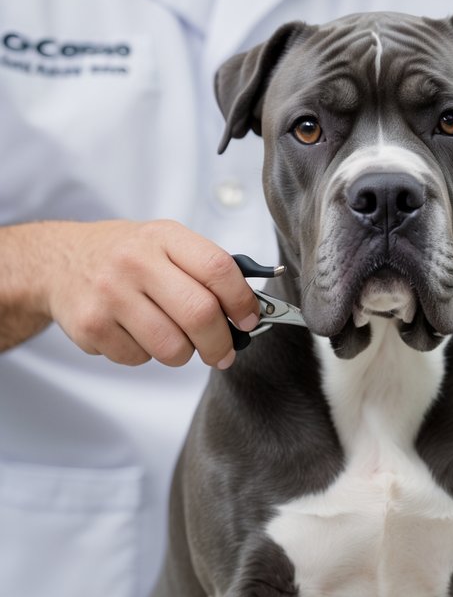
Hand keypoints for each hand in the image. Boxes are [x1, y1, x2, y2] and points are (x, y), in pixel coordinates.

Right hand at [41, 219, 260, 367]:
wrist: (58, 261)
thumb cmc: (124, 256)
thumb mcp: (164, 243)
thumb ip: (204, 270)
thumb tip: (250, 309)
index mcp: (163, 237)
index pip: (218, 269)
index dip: (242, 301)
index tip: (249, 320)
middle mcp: (135, 261)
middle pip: (200, 314)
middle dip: (220, 343)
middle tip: (223, 352)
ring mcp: (111, 294)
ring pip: (172, 348)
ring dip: (183, 353)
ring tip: (172, 337)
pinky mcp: (92, 325)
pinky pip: (139, 359)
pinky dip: (145, 354)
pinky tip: (133, 332)